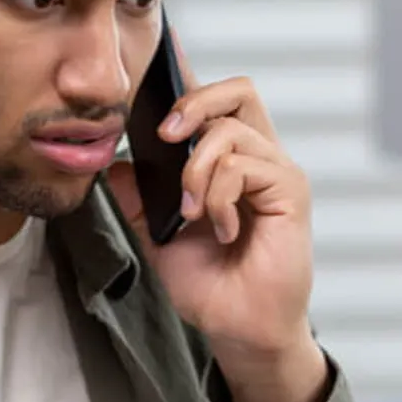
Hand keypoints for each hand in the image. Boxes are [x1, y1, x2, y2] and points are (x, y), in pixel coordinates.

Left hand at [109, 65, 313, 358]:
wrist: (237, 330)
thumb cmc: (211, 285)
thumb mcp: (159, 236)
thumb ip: (139, 199)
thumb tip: (111, 164)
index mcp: (233, 162)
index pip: (217, 103)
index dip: (188, 82)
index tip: (153, 72)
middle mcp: (260, 159)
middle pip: (239, 90)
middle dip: (193, 102)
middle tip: (163, 136)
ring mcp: (277, 173)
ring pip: (230, 130)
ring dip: (196, 171)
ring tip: (191, 213)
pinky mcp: (291, 192)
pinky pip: (244, 166)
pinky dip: (219, 195)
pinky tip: (220, 228)